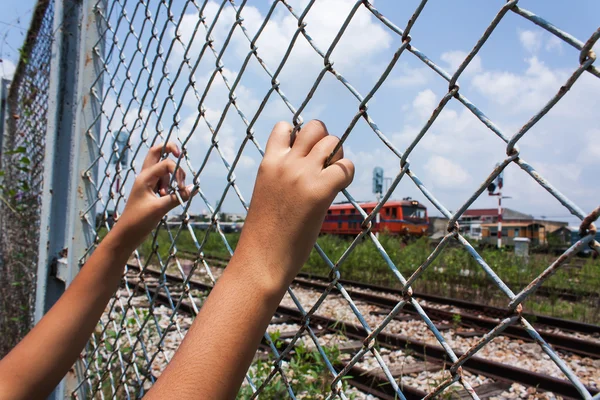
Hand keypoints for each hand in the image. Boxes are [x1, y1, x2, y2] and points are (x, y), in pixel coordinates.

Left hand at [114, 142, 193, 247]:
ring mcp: (147, 183)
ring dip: (171, 177)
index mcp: (145, 177)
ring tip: (168, 194)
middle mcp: (145, 176)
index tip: (181, 189)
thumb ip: (178, 197)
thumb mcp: (160, 209)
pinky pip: (163, 181)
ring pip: (163, 169)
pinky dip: (169, 185)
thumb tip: (194, 188)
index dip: (178, 174)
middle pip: (156, 152)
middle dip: (169, 149)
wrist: (127, 234)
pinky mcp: (150, 191)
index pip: (166, 164)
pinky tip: (168, 197)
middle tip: (180, 153)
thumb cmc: (139, 221)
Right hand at [235, 120, 353, 286]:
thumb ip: (280, 178)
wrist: (261, 259)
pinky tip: (339, 189)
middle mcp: (285, 163)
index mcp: (268, 163)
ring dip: (339, 156)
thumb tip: (300, 177)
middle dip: (324, 141)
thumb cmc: (264, 235)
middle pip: (315, 127)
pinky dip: (347, 174)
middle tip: (324, 165)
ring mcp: (302, 175)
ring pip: (333, 142)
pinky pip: (345, 167)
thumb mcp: (266, 195)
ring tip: (333, 176)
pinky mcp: (320, 191)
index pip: (284, 127)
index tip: (303, 156)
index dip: (299, 137)